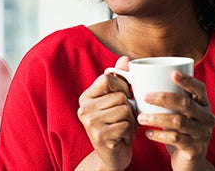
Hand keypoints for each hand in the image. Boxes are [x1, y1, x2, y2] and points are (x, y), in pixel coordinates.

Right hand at [77, 56, 137, 170]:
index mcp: (86, 97)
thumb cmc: (116, 125)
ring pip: (125, 110)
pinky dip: (130, 132)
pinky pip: (126, 125)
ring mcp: (90, 123)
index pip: (107, 79)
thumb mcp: (116, 101)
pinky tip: (122, 137)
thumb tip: (125, 58)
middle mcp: (84, 109)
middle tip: (123, 119)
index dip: (121, 86)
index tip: (123, 97)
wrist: (112, 156)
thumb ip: (119, 79)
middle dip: (129, 108)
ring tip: (123, 128)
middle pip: (120, 96)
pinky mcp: (100, 136)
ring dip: (130, 121)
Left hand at [136, 71, 214, 170]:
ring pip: (179, 122)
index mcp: (203, 104)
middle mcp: (207, 117)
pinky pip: (176, 139)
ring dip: (157, 118)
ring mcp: (203, 133)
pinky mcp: (195, 148)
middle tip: (145, 96)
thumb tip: (131, 70)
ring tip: (140, 117)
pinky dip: (159, 135)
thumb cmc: (178, 128)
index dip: (188, 80)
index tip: (172, 73)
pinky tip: (147, 132)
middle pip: (186, 103)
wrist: (189, 160)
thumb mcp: (176, 111)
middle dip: (164, 98)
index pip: (199, 88)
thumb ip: (162, 93)